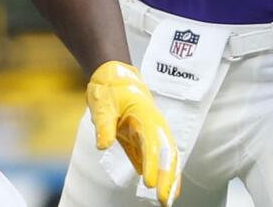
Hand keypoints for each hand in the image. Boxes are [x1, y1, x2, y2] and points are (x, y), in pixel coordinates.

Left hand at [87, 61, 181, 205]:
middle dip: (168, 177)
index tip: (150, 183)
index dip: (152, 164)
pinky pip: (156, 160)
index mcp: (146, 115)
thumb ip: (104, 125)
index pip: (151, 144)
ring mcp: (152, 133)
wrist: (114, 77)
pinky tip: (162, 189)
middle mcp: (154, 126)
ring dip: (169, 178)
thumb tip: (103, 143)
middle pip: (166, 153)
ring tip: (168, 199)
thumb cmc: (111, 88)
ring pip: (166, 158)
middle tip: (164, 198)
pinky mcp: (146, 140)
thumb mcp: (103, 104)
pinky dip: (161, 174)